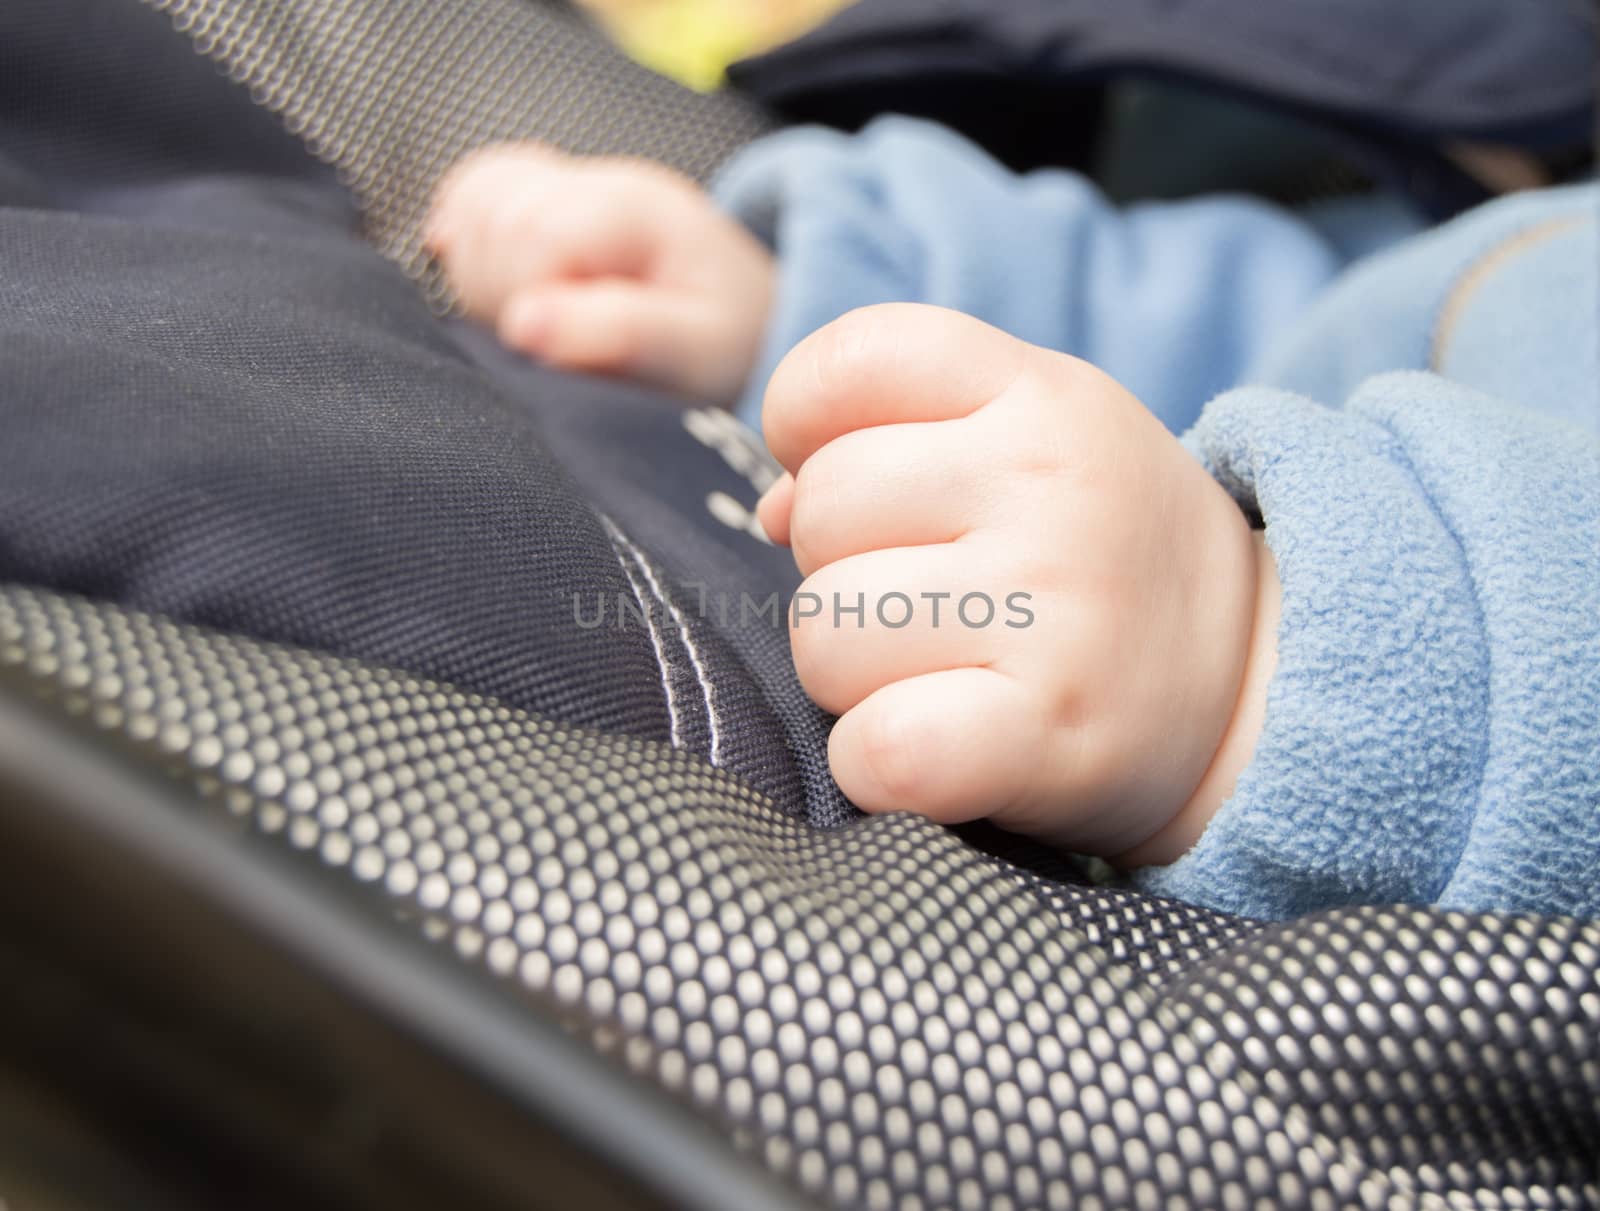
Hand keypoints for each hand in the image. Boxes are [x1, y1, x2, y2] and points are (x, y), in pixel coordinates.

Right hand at [426, 143, 774, 406]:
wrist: (753, 327)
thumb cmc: (729, 346)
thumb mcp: (696, 355)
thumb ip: (619, 335)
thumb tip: (524, 325)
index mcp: (638, 210)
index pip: (532, 232)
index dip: (523, 302)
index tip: (553, 356)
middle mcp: (600, 180)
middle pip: (495, 217)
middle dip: (500, 294)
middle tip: (548, 349)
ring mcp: (572, 184)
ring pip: (474, 205)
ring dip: (480, 274)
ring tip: (534, 325)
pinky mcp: (548, 200)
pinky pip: (474, 193)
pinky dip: (467, 238)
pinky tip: (496, 285)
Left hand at [756, 305, 1279, 862]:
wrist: (1265, 684)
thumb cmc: (1107, 559)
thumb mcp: (1037, 446)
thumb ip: (897, 438)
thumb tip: (769, 508)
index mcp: (1044, 396)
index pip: (852, 360)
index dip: (806, 423)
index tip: (858, 485)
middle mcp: (1050, 486)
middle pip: (818, 512)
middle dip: (839, 569)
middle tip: (927, 602)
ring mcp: (1055, 610)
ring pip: (823, 635)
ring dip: (854, 676)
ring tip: (942, 675)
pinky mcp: (1049, 734)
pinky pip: (875, 749)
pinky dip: (877, 766)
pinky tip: (936, 748)